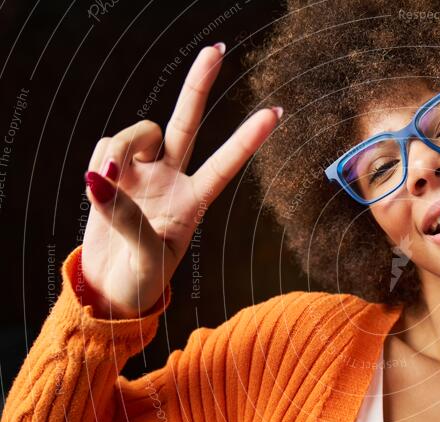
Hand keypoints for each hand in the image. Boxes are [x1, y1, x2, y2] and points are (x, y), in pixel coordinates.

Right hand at [80, 44, 279, 318]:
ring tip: (107, 181)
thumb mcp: (147, 258)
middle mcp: (171, 179)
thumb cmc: (142, 279)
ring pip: (137, 133)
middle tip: (215, 50)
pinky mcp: (111, 171)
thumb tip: (100, 179)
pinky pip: (105, 146)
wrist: (111, 286)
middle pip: (187, 123)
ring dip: (120, 148)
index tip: (275, 113)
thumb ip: (129, 219)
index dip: (247, 139)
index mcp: (194, 202)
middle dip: (198, 86)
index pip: (225, 165)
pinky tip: (99, 184)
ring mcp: (142, 172)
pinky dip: (99, 160)